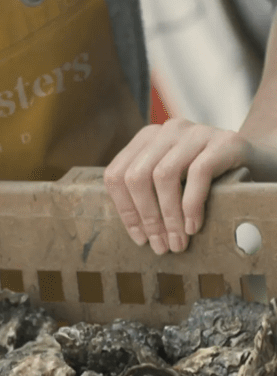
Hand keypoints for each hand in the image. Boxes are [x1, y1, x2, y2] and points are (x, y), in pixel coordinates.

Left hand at [104, 119, 252, 253]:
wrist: (259, 164)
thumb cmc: (210, 181)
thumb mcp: (173, 184)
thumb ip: (149, 195)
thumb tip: (137, 234)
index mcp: (146, 140)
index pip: (117, 175)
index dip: (124, 211)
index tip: (139, 238)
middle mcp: (167, 130)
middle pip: (136, 177)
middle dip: (146, 217)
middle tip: (160, 245)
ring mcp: (195, 132)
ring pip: (163, 176)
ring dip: (168, 217)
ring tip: (177, 242)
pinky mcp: (224, 141)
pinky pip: (198, 173)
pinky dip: (192, 205)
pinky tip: (194, 226)